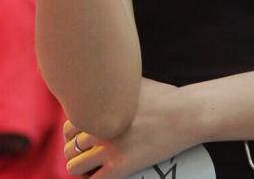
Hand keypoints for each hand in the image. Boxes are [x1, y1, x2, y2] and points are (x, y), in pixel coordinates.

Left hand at [63, 77, 198, 177]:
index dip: (72, 133)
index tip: (80, 137)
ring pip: (75, 166)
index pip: (69, 124)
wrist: (184, 114)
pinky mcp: (121, 166)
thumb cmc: (165, 97)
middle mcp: (100, 126)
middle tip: (85, 154)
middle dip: (74, 151)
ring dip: (79, 169)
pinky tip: (97, 177)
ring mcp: (109, 148)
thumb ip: (118, 87)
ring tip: (89, 169)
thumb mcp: (135, 84)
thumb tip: (111, 83)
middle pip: (69, 145)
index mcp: (100, 106)